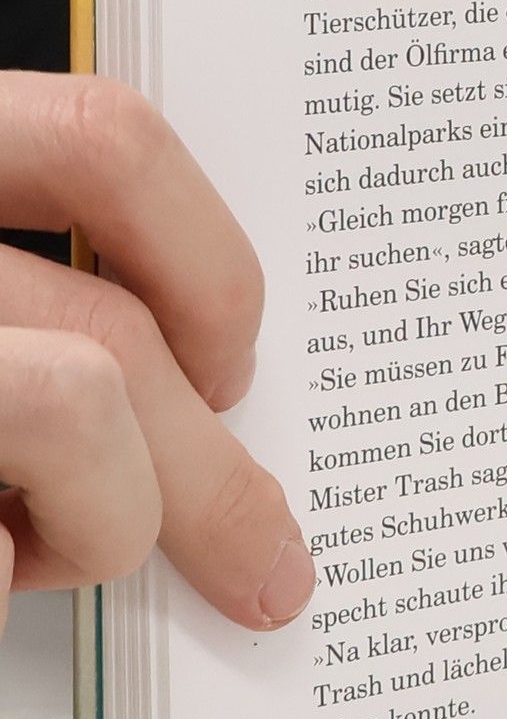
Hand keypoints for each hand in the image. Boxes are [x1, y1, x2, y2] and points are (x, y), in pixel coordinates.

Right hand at [0, 71, 311, 637]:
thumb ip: (44, 299)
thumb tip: (212, 390)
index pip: (102, 140)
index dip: (205, 263)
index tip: (237, 368)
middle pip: (118, 319)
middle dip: (213, 472)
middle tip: (267, 564)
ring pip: (82, 404)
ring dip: (100, 522)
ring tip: (34, 558)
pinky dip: (2, 578)